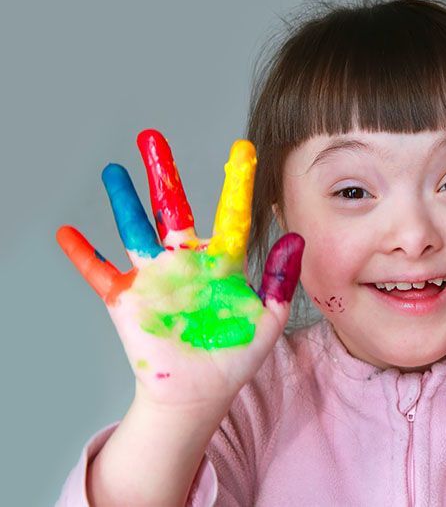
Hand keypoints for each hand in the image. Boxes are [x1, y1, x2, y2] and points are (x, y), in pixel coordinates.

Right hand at [57, 129, 303, 409]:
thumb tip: (296, 238)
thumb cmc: (235, 356)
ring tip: (114, 170)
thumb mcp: (268, 318)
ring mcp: (155, 277)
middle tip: (152, 136)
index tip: (243, 148)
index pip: (231, 214)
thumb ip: (280, 279)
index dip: (237, 182)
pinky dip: (83, 256)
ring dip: (123, 201)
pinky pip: (100, 274)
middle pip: (172, 207)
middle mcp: (185, 260)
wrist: (201, 393)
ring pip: (135, 229)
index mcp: (221, 262)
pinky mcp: (127, 299)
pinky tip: (67, 234)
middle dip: (162, 172)